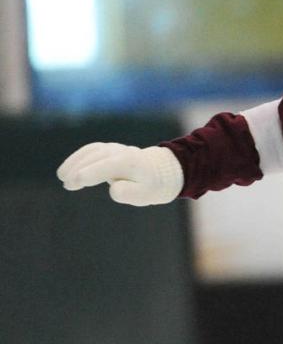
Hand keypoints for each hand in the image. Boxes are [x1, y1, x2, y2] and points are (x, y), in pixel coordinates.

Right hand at [57, 143, 182, 205]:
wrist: (160, 171)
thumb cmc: (151, 186)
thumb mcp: (145, 195)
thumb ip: (129, 193)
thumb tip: (112, 189)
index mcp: (130, 163)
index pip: (108, 166)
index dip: (91, 173)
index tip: (77, 181)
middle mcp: (120, 152)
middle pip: (96, 158)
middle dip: (79, 169)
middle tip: (67, 184)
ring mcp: (113, 148)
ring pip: (90, 152)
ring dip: (74, 163)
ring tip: (62, 178)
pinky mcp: (107, 149)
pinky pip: (89, 151)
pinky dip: (76, 159)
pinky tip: (66, 171)